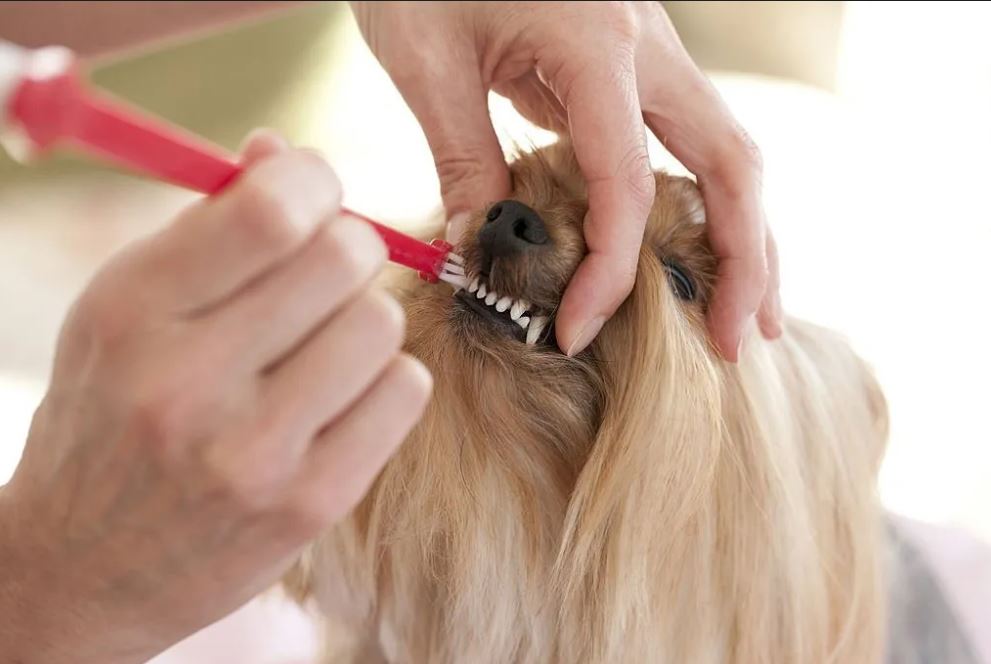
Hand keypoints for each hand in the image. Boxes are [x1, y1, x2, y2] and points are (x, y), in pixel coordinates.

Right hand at [0, 132, 431, 662]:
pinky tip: (342, 397)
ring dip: (364, 319)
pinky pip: (405, 392)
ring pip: (383, 323)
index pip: (271, 210)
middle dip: (347, 246)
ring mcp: (254, 454)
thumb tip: (284, 149)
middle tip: (326, 270)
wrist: (84, 568)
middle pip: (344, 258)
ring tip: (323, 345)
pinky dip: (386, 380)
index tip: (311, 194)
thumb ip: (207, 224)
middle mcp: (188, 383)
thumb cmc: (113, 412)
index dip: (313, 181)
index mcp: (133, 312)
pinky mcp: (309, 504)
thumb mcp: (125, 307)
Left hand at [351, 1, 781, 359]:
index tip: (572, 330)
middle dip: (745, 259)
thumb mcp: (426, 59)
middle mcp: (648, 46)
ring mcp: (651, 52)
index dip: (609, 271)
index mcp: (598, 42)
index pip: (627, 183)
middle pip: (733, 162)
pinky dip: (704, 204)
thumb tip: (483, 248)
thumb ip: (461, 156)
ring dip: (746, 234)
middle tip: (739, 342)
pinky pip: (689, 142)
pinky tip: (697, 252)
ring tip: (748, 314)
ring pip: (729, 151)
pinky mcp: (635, 65)